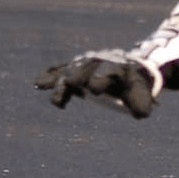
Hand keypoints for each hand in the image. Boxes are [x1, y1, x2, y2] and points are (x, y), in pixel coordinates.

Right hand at [34, 49, 160, 118]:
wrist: (126, 66)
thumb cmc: (132, 84)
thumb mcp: (140, 93)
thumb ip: (141, 103)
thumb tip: (141, 115)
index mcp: (116, 68)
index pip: (108, 71)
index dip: (100, 79)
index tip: (93, 90)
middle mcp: (98, 62)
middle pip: (85, 68)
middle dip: (78, 75)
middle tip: (70, 82)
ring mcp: (85, 64)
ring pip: (70, 70)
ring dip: (58, 79)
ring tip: (43, 87)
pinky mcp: (74, 67)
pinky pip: (60, 69)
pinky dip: (50, 75)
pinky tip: (37, 83)